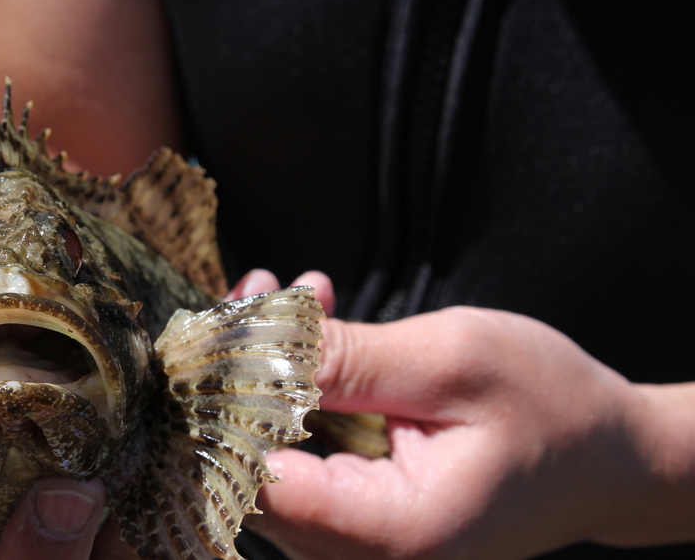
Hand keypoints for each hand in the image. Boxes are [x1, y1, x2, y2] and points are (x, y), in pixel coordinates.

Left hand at [229, 269, 694, 558]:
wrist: (609, 454)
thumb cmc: (553, 408)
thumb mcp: (454, 360)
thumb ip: (349, 360)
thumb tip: (248, 350)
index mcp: (396, 532)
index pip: (258, 486)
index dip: (226, 408)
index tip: (221, 336)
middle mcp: (367, 555)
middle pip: (253, 475)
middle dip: (243, 377)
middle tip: (258, 296)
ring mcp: (359, 544)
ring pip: (269, 461)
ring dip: (268, 376)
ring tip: (293, 303)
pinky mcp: (359, 519)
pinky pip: (300, 459)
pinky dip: (295, 394)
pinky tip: (311, 334)